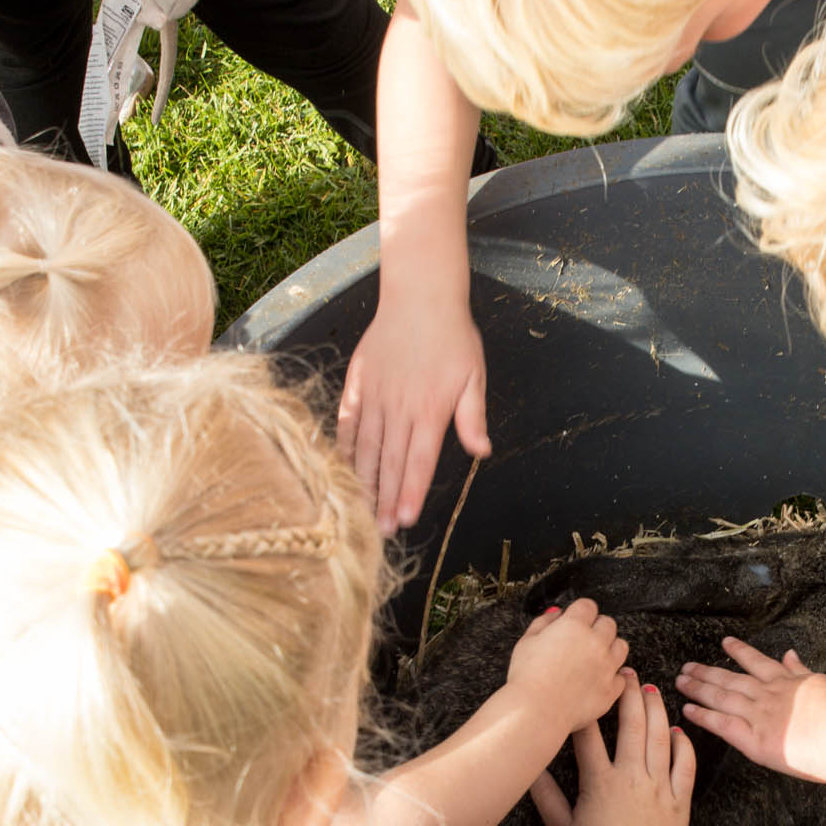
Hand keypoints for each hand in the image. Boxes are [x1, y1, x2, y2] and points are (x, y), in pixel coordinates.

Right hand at [336, 294, 490, 535]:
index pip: (420, 462)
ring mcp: (375, 396)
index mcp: (430, 411)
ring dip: (364, 481)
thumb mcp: (474, 376)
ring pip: (367, 447)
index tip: (406, 519)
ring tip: (361, 509)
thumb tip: (481, 451)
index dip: (412, 493)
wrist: (420, 296)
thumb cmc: (453, 337)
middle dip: (386, 499)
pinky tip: (343, 468)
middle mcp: (399, 408)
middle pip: (391, 463)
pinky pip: (348, 422)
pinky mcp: (358, 383)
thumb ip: (473, 417)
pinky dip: (345, 447)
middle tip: (381, 530)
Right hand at [507, 599, 628, 734]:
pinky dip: (612, 677)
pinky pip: (621, 677)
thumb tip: (556, 614)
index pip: (588, 606)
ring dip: (610, 648)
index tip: (576, 619)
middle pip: (608, 624)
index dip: (580, 612)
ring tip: (594, 658)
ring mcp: (607, 666)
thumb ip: (543, 622)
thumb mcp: (526, 642)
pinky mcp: (611, 689)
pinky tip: (598, 679)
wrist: (536, 711)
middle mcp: (595, 642)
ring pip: (621, 647)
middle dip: (597, 628)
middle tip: (584, 640)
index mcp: (574, 625)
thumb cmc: (527, 678)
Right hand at [530, 677, 695, 825]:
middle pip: (631, 725)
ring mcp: (659, 786)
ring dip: (656, 709)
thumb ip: (545, 796)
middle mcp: (631, 776)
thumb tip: (531, 768)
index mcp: (599, 782)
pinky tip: (677, 730)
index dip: (588, 709)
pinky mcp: (680, 800)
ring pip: (660, 737)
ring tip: (651, 689)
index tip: (588, 689)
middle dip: (628, 694)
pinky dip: (683, 744)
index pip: (589, 736)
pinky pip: (685, 764)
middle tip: (627, 673)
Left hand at [676, 637, 825, 782]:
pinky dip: (703, 716)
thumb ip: (802, 671)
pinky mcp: (753, 739)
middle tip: (688, 666)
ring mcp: (758, 715)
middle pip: (731, 679)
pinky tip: (688, 710)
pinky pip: (722, 725)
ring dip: (699, 688)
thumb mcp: (824, 682)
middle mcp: (767, 695)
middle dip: (708, 672)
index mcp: (787, 682)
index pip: (757, 662)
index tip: (725, 643)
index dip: (739, 652)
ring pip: (721, 697)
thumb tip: (791, 655)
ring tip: (681, 681)